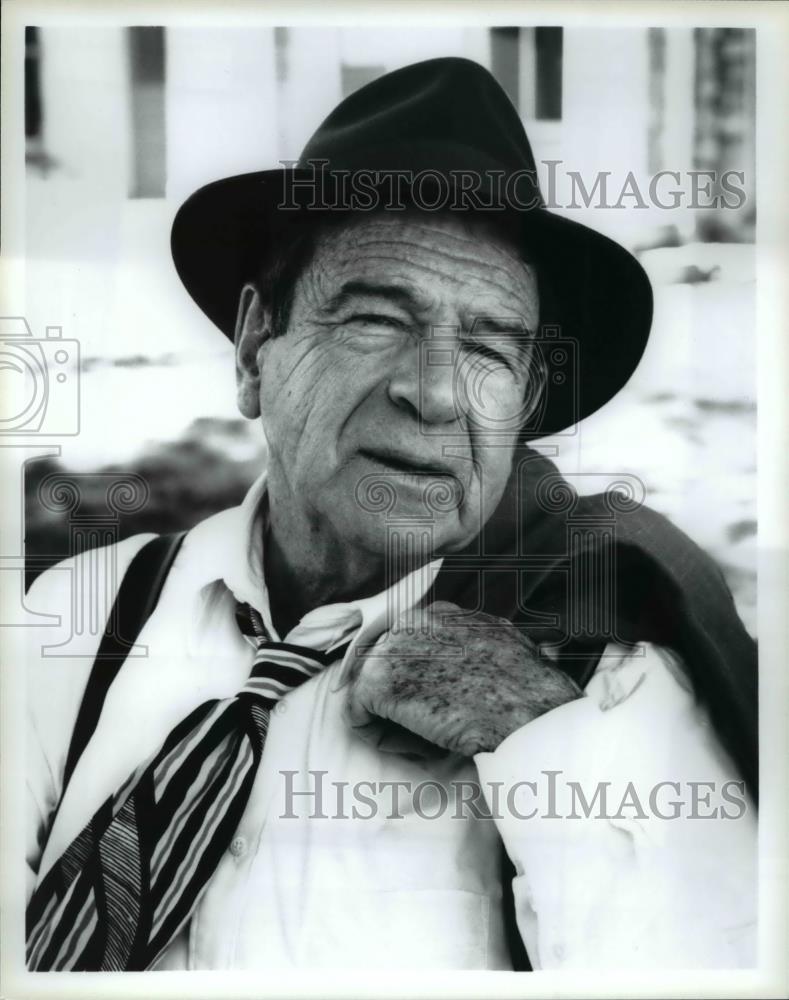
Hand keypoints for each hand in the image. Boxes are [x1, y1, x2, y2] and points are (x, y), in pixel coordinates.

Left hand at [345, 601, 583, 756]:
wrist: (530, 715)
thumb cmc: (528, 694)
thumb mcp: (504, 649)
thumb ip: (472, 647)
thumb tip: (461, 667)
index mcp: (443, 613)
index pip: (404, 643)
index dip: (414, 678)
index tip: (434, 702)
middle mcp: (412, 619)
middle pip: (381, 663)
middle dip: (397, 696)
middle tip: (428, 726)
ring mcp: (391, 647)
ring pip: (369, 689)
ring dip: (391, 719)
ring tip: (427, 740)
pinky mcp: (376, 681)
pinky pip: (358, 715)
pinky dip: (382, 738)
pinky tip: (419, 748)